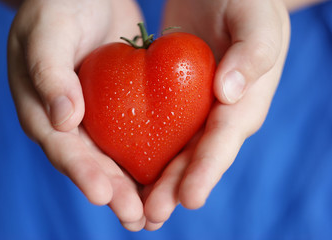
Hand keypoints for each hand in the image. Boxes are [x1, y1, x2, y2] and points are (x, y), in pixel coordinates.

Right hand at [8, 0, 146, 230]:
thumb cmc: (57, 8)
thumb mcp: (47, 35)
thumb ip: (50, 74)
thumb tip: (62, 120)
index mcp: (44, 110)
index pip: (62, 148)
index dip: (83, 173)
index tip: (105, 196)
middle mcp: (71, 121)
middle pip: (92, 163)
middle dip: (114, 192)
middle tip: (138, 219)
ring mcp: (98, 116)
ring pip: (116, 157)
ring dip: (134, 185)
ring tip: (155, 213)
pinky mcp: (122, 107)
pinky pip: (136, 134)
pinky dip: (150, 156)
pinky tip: (169, 174)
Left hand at [143, 0, 289, 229]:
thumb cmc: (247, 5)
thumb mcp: (257, 22)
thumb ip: (252, 54)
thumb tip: (230, 92)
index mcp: (246, 103)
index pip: (224, 139)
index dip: (207, 170)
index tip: (188, 197)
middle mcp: (220, 116)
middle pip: (197, 157)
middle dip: (176, 187)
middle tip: (151, 215)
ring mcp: (196, 112)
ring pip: (176, 152)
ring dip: (159, 183)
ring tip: (139, 211)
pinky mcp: (175, 104)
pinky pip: (159, 131)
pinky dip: (145, 153)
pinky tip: (126, 171)